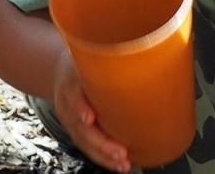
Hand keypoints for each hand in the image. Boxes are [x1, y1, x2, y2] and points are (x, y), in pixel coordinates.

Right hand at [51, 50, 129, 172]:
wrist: (62, 71)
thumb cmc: (86, 62)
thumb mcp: (92, 53)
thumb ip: (114, 55)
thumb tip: (152, 52)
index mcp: (71, 77)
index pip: (72, 91)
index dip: (80, 105)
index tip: (89, 117)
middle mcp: (68, 100)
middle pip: (79, 125)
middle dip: (99, 142)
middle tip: (120, 151)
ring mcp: (70, 118)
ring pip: (82, 140)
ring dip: (103, 155)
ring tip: (123, 163)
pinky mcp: (75, 129)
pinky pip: (86, 146)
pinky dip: (101, 157)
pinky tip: (117, 163)